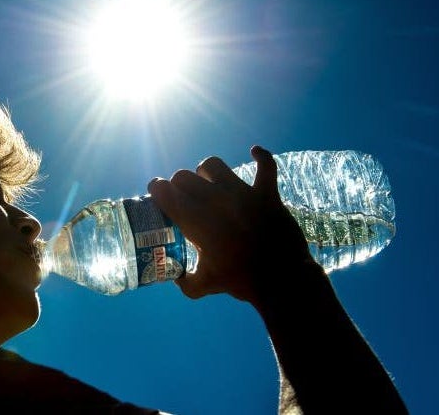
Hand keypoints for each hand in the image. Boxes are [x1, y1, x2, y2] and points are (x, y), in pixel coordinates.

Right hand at [148, 146, 316, 305]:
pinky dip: (261, 157)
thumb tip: (175, 276)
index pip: (164, 190)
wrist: (281, 278)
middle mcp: (214, 200)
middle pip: (184, 176)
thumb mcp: (205, 285)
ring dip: (207, 173)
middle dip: (179, 185)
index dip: (157, 190)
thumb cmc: (240, 280)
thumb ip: (185, 281)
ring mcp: (241, 193)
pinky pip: (266, 165)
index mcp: (195, 220)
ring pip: (213, 165)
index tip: (158, 195)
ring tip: (209, 183)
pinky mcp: (266, 193)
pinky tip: (254, 152)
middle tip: (184, 197)